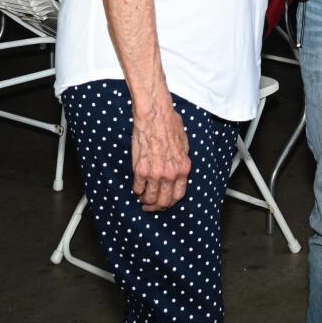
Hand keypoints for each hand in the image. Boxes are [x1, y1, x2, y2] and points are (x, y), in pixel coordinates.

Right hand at [132, 96, 191, 212]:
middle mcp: (171, 174)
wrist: (155, 116)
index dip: (170, 202)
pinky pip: (138, 188)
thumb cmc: (169, 124)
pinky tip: (137, 187)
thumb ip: (181, 160)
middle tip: (151, 206)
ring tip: (143, 198)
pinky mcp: (140, 170)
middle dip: (157, 207)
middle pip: (164, 201)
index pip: (178, 195)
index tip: (165, 203)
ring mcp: (155, 173)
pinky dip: (136, 190)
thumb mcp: (184, 144)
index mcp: (183, 168)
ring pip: (150, 198)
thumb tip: (178, 169)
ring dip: (145, 200)